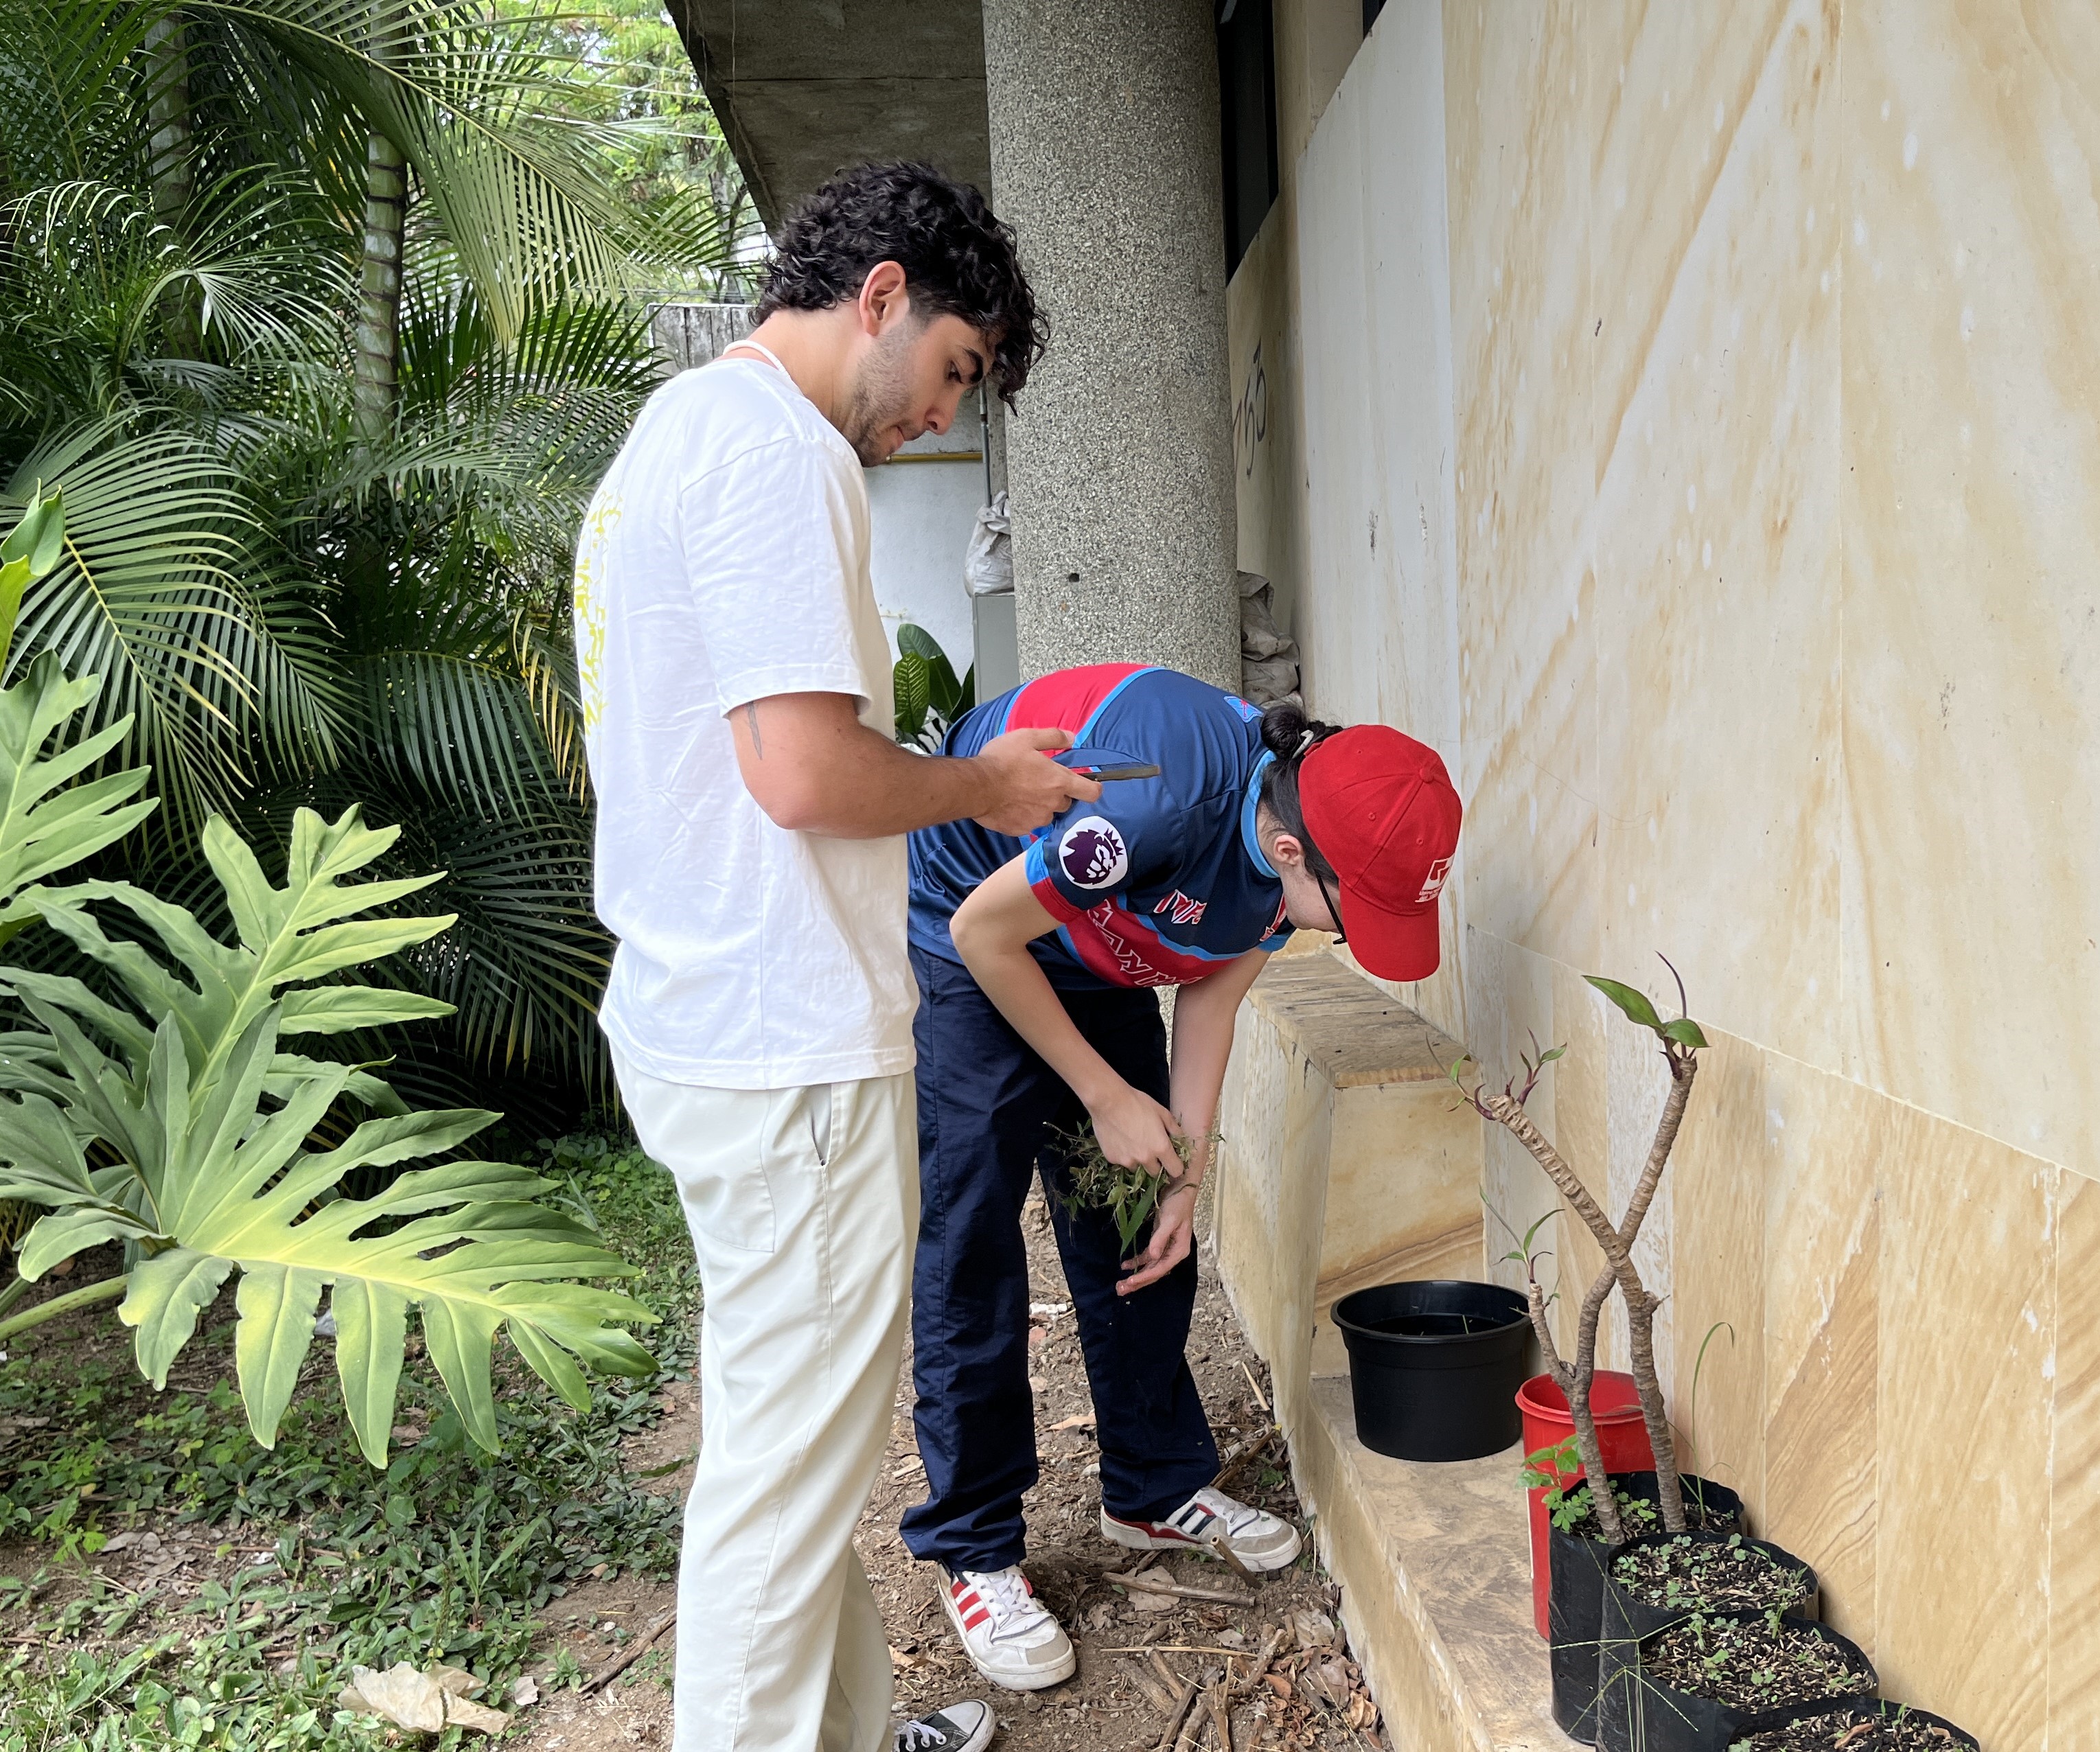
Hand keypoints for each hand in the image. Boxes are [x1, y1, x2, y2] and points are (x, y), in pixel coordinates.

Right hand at [970, 728, 1101, 835]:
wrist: (974, 787)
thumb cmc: (1001, 760)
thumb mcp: (1027, 737)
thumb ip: (1053, 737)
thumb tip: (1072, 738)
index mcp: (1059, 782)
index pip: (1092, 792)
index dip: (1093, 788)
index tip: (1086, 784)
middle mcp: (1052, 804)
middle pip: (1066, 802)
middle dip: (1057, 794)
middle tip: (1039, 782)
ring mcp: (1037, 820)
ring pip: (1047, 814)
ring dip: (1041, 806)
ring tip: (1021, 794)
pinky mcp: (1020, 830)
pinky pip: (1029, 823)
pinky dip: (1023, 815)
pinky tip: (1010, 804)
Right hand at [1088, 1080, 1185, 1179]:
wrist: (1108, 1101)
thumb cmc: (1137, 1102)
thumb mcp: (1161, 1111)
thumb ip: (1174, 1128)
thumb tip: (1180, 1139)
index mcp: (1161, 1147)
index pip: (1176, 1171)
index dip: (1175, 1166)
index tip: (1171, 1159)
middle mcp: (1145, 1158)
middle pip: (1155, 1172)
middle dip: (1155, 1163)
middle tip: (1150, 1148)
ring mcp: (1127, 1160)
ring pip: (1137, 1168)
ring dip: (1137, 1160)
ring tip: (1132, 1142)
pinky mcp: (1112, 1159)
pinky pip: (1121, 1161)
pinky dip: (1122, 1154)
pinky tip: (1119, 1139)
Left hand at [1119, 1182, 1197, 1293]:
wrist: (1180, 1188)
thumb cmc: (1177, 1204)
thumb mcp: (1169, 1220)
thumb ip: (1160, 1239)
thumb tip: (1153, 1257)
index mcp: (1179, 1250)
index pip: (1160, 1269)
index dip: (1145, 1277)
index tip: (1130, 1282)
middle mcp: (1173, 1252)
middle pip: (1154, 1272)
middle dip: (1138, 1282)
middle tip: (1121, 1290)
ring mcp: (1166, 1248)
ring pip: (1150, 1266)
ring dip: (1136, 1275)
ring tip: (1121, 1284)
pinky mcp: (1159, 1241)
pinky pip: (1147, 1256)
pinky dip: (1137, 1262)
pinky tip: (1126, 1265)